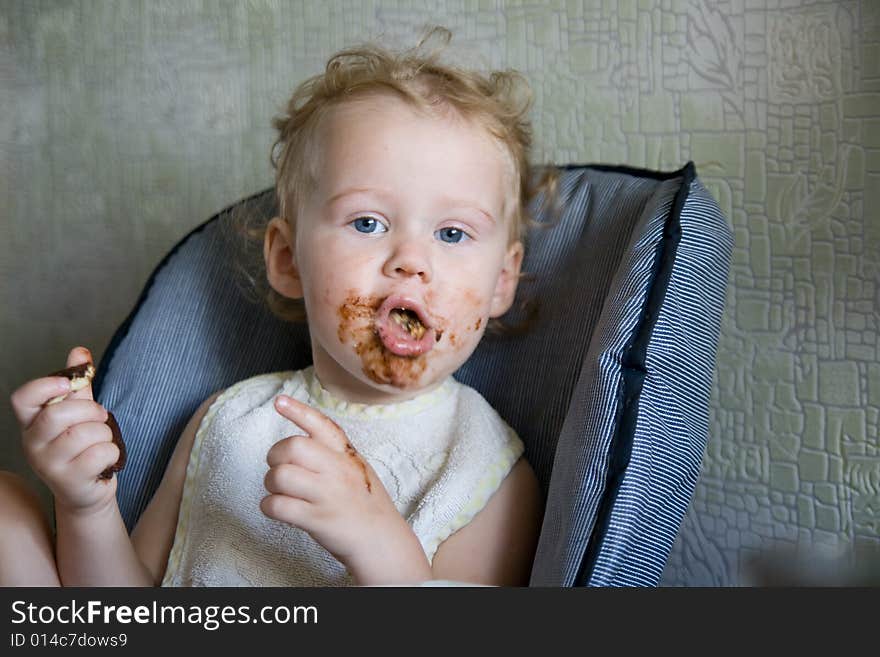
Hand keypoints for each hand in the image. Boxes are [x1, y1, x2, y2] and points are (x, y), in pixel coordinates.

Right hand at [10, 347, 119, 515]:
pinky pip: (101, 454)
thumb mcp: (79, 411)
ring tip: (101, 442)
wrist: (88, 490)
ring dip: (105, 434)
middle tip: (101, 416)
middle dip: (91, 410)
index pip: (22, 398)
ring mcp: (47, 464)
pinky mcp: (68, 481)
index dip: (46, 385)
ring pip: (85, 434)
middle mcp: (32, 443)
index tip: (70, 384)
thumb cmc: (82, 446)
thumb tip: (80, 351)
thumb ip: (79, 383)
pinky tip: (105, 461)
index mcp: (32, 422)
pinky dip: (112, 453)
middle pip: (59, 414)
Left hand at [261, 394, 428, 581]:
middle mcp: (337, 470)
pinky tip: (278, 509)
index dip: (298, 411)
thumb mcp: (358, 468)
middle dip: (275, 456)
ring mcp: (327, 495)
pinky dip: (269, 507)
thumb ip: (333, 454)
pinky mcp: (316, 519)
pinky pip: (277, 506)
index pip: (321, 425)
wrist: (382, 541)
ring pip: (280, 476)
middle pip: (291, 447)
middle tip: (279, 467)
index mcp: (346, 454)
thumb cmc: (366, 504)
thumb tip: (297, 443)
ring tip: (280, 492)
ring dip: (270, 484)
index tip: (278, 402)